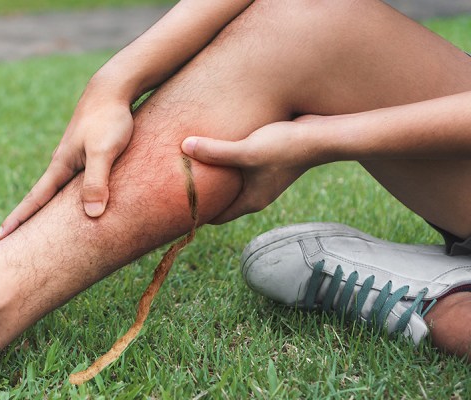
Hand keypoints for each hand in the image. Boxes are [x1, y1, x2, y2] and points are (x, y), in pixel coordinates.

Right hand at [0, 100, 133, 239]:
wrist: (112, 89)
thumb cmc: (108, 119)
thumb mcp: (104, 152)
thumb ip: (97, 182)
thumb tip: (92, 215)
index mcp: (61, 166)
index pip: (36, 200)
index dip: (18, 220)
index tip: (0, 237)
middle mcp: (63, 164)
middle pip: (41, 198)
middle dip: (26, 218)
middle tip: (9, 239)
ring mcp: (74, 158)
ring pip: (58, 190)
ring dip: (46, 208)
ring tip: (38, 226)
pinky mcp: (87, 154)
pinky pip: (74, 182)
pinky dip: (66, 196)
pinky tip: (72, 201)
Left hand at [181, 117, 323, 223]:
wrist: (323, 134)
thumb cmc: (286, 147)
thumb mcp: (246, 150)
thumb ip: (215, 151)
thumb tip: (184, 147)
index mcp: (250, 201)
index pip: (216, 217)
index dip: (196, 213)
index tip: (175, 206)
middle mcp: (256, 193)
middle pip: (222, 200)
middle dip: (202, 194)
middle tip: (176, 185)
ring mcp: (263, 178)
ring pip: (231, 182)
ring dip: (214, 175)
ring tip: (190, 164)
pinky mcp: (267, 162)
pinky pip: (240, 166)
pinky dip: (226, 161)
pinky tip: (215, 143)